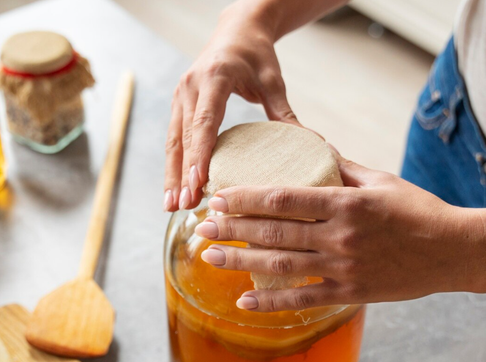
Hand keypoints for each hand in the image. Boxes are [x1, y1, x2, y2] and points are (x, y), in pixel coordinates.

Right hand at [164, 4, 299, 211]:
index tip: (199, 182)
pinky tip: (175, 190)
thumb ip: (285, 113)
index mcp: (215, 77)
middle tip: (184, 205)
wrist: (235, 31)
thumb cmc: (256, 55)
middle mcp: (191, 86)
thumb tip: (313, 144)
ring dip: (171, 175)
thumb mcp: (273, 82)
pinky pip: (173, 139)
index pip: (205, 121)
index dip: (200, 153)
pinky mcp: (178, 104)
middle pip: (184, 137)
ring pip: (173, 141)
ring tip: (172, 206)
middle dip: (182, 174)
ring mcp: (180, 95)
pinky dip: (173, 165)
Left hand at [194, 157, 483, 311]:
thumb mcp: (380, 181)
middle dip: (231, 229)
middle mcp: (340, 235)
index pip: (283, 198)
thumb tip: (312, 149)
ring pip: (280, 266)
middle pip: (273, 232)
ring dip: (240, 262)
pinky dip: (271, 303)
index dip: (245, 199)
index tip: (219, 199)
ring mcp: (344, 267)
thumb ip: (342, 168)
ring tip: (209, 257)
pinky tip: (244, 302)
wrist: (455, 251)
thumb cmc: (419, 210)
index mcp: (345, 202)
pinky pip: (303, 299)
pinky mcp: (350, 292)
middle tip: (200, 228)